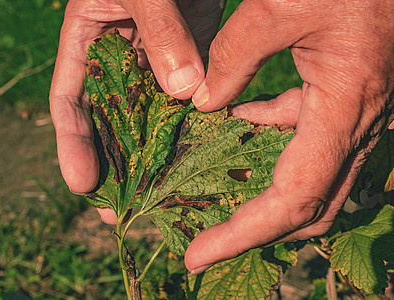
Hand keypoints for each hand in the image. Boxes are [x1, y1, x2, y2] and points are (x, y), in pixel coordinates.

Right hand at [49, 0, 223, 197]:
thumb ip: (161, 32)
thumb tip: (184, 91)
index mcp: (90, 40)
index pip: (70, 101)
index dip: (73, 143)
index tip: (82, 183)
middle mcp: (122, 56)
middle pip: (111, 119)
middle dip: (114, 165)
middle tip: (118, 210)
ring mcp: (158, 59)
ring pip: (152, 114)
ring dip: (155, 156)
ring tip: (157, 198)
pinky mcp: (192, 54)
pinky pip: (190, 95)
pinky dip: (192, 124)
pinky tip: (198, 155)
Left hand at [185, 0, 393, 273]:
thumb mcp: (279, 6)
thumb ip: (234, 56)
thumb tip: (204, 102)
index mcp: (344, 107)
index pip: (292, 198)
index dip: (243, 235)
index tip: (197, 255)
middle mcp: (354, 122)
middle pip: (308, 206)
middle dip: (255, 230)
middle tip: (205, 240)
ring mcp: (351, 114)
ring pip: (310, 178)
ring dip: (263, 191)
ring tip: (215, 191)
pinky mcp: (341, 99)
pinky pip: (306, 137)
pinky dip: (270, 142)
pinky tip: (240, 122)